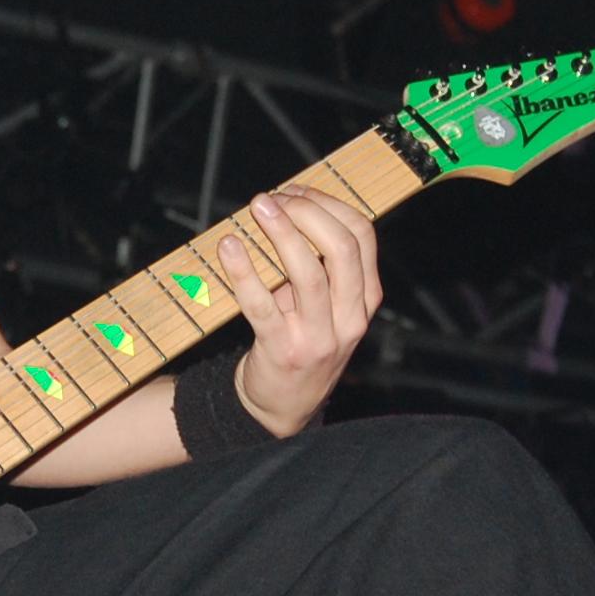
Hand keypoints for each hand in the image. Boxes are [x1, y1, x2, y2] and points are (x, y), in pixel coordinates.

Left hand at [215, 188, 382, 435]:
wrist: (282, 404)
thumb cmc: (301, 340)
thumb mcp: (326, 306)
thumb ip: (319, 264)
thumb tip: (285, 205)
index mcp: (365, 299)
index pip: (362, 235)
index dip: (329, 204)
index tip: (296, 191)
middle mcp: (349, 318)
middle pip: (342, 249)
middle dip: (308, 212)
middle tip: (275, 198)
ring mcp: (318, 337)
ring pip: (309, 273)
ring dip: (282, 232)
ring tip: (258, 208)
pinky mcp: (281, 350)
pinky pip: (261, 305)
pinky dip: (243, 271)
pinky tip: (229, 247)